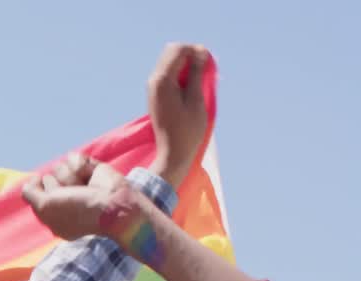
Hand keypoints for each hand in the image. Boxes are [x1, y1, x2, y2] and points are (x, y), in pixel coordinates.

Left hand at [20, 154, 130, 240]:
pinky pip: (75, 158)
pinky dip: (82, 166)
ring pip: (60, 167)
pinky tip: (91, 177)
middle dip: (58, 186)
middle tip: (73, 196)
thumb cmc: (79, 210)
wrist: (113, 204)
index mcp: (52, 214)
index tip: (57, 201)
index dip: (43, 193)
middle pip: (47, 179)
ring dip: (71, 177)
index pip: (34, 193)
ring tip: (85, 188)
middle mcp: (64, 199)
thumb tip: (33, 178)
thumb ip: (30, 193)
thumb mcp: (45, 207)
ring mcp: (77, 184)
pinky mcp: (89, 170)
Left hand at [147, 43, 211, 187]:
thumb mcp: (196, 99)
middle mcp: (153, 81)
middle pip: (172, 52)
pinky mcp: (156, 95)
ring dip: (187, 66)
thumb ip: (197, 74)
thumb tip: (200, 51)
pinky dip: (182, 75)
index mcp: (162, 81)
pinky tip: (193, 89)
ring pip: (171, 62)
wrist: (172, 152)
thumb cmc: (187, 129)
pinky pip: (170, 74)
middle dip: (191, 56)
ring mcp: (153, 88)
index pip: (178, 49)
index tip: (207, 66)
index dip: (195, 51)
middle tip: (205, 72)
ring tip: (200, 82)